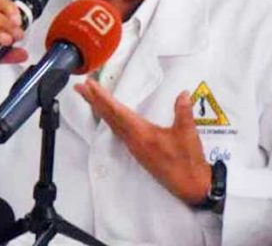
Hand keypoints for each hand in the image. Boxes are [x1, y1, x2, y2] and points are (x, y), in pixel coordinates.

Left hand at [75, 79, 209, 205]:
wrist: (190, 186)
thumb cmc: (187, 161)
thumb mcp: (187, 133)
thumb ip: (183, 111)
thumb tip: (183, 93)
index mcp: (141, 134)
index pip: (116, 111)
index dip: (102, 97)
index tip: (89, 86)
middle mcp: (133, 140)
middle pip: (109, 117)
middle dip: (94, 100)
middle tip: (80, 86)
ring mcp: (134, 147)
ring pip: (112, 124)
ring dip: (100, 109)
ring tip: (91, 97)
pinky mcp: (138, 151)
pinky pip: (118, 131)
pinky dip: (110, 119)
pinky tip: (109, 116)